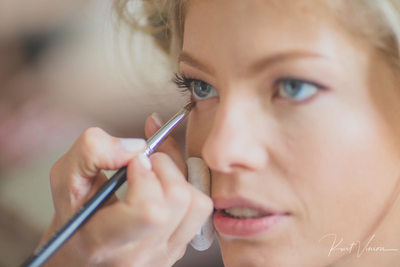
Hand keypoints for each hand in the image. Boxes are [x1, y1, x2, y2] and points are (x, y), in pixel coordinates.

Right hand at [41, 114, 212, 266]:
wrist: (81, 254)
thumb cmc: (73, 216)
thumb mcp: (66, 179)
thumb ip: (92, 152)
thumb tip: (138, 147)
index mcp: (105, 243)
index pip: (150, 211)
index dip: (146, 176)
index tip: (132, 161)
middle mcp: (140, 255)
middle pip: (179, 201)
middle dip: (165, 166)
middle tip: (143, 161)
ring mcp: (163, 255)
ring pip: (197, 204)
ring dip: (179, 176)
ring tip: (155, 170)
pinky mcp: (179, 248)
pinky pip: (199, 210)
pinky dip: (188, 186)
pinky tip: (165, 182)